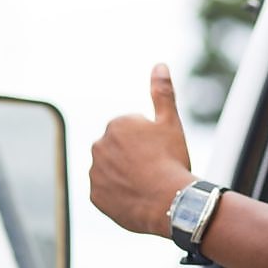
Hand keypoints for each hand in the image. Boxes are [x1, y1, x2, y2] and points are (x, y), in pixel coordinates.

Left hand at [90, 64, 195, 236]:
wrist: (170, 202)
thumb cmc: (172, 159)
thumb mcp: (170, 122)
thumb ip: (162, 92)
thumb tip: (159, 65)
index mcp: (117, 124)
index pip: (133, 132)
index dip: (151, 143)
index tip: (161, 153)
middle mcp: (98, 145)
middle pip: (120, 150)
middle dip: (134, 157)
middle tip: (155, 169)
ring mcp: (94, 172)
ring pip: (112, 171)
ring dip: (125, 175)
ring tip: (147, 184)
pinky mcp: (95, 196)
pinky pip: (107, 192)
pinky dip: (119, 194)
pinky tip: (137, 196)